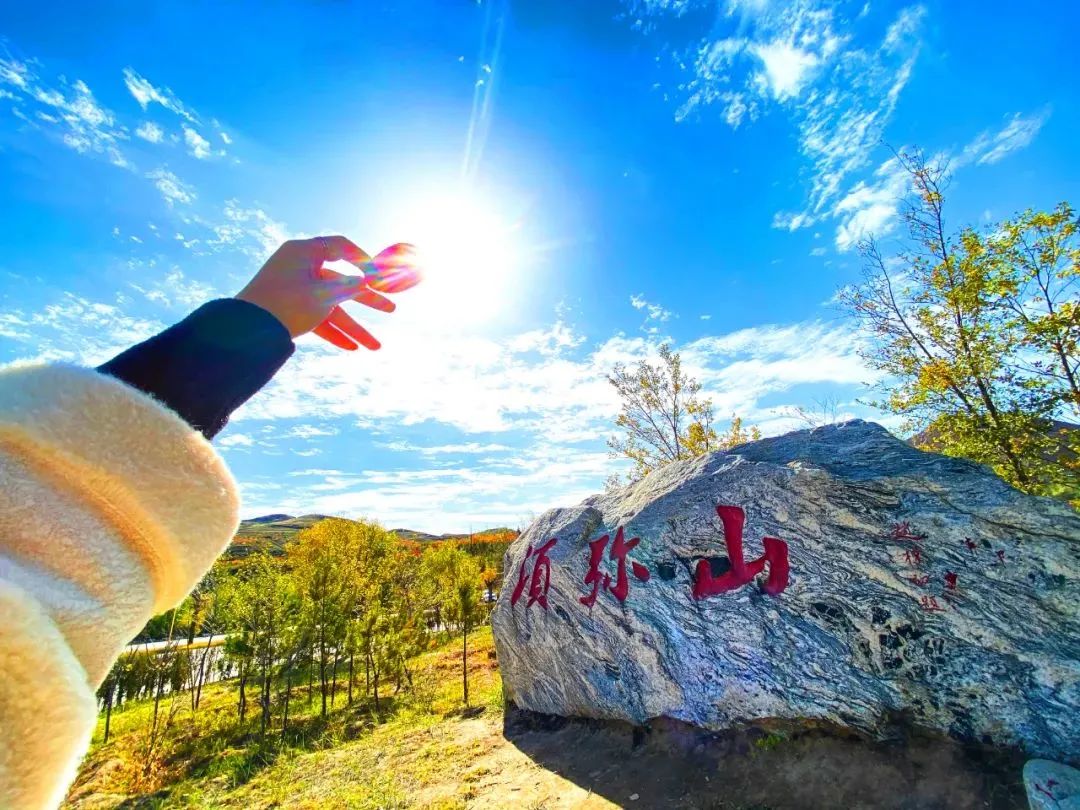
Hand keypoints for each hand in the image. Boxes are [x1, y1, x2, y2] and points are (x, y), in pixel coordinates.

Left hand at [235, 236, 419, 350]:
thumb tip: (369, 279)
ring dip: (354, 327)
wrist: (247, 331)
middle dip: (367, 301)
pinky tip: (353, 349)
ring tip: (376, 348)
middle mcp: (299, 269)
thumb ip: (351, 286)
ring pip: (331, 308)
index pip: (340, 247)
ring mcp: (294, 291)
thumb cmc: (287, 303)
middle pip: (341, 283)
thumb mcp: (325, 294)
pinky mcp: (289, 311)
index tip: (382, 275)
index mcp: (304, 252)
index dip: (364, 260)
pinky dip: (334, 333)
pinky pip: (317, 320)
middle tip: (392, 309)